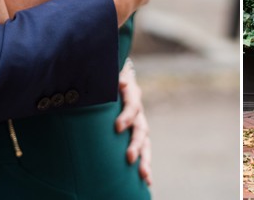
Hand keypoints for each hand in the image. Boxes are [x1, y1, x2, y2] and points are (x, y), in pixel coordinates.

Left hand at [116, 60, 152, 184]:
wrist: (115, 75)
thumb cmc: (106, 74)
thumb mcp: (108, 71)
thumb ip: (110, 76)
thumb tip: (121, 80)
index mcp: (131, 92)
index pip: (132, 105)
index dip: (126, 116)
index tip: (117, 127)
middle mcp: (138, 109)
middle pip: (141, 128)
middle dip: (136, 144)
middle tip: (129, 157)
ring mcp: (138, 122)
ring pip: (145, 143)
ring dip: (145, 159)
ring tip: (144, 176)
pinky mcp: (135, 133)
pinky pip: (143, 150)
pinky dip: (145, 164)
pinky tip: (146, 181)